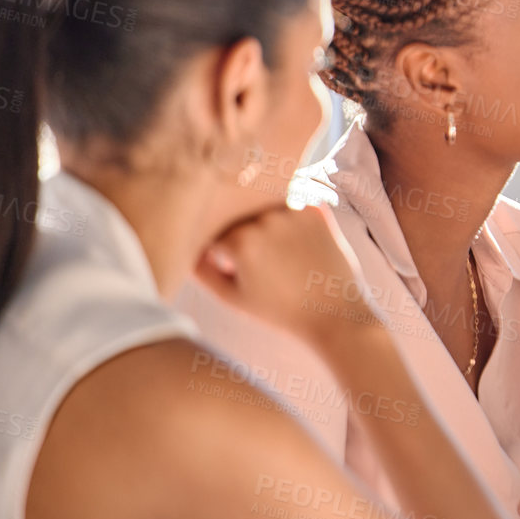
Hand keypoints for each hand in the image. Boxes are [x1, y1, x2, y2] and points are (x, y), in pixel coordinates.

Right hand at [193, 203, 382, 353]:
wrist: (334, 314)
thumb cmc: (280, 310)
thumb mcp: (232, 297)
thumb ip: (201, 270)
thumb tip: (184, 245)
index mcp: (240, 241)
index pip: (211, 232)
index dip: (216, 252)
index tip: (229, 268)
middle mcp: (265, 220)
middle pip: (235, 217)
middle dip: (238, 236)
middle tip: (257, 263)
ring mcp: (292, 211)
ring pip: (260, 208)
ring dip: (261, 223)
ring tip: (278, 255)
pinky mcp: (315, 211)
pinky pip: (288, 205)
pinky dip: (285, 219)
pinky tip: (295, 245)